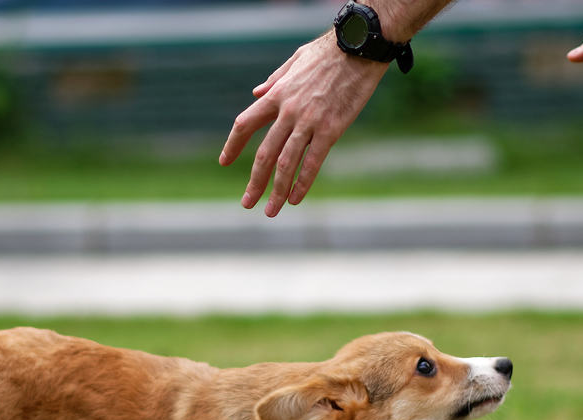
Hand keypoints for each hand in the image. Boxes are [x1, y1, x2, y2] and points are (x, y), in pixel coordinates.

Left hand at [219, 33, 388, 216]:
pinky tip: (295, 199)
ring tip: (271, 210)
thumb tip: (256, 93)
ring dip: (277, 190)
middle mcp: (288, 111)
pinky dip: (302, 183)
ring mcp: (309, 122)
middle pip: (264, 154)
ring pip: (286, 164)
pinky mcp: (331, 129)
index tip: (224, 162)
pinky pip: (313, 162)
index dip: (232, 145)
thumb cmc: (329, 52)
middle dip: (254, 181)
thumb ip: (274, 80)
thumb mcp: (295, 60)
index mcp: (276, 95)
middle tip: (247, 203)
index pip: (245, 124)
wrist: (358, 46)